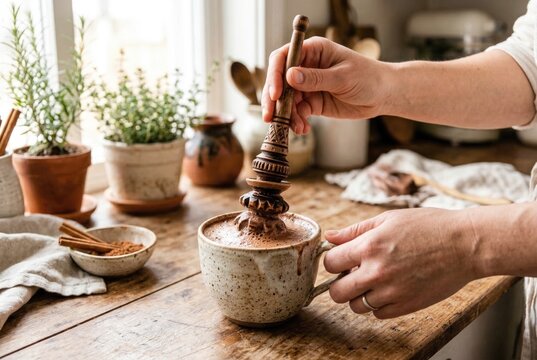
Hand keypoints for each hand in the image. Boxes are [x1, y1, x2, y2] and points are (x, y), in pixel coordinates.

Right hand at [262, 36, 389, 133]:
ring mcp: (308, 85)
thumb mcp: (342, 77)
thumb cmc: (368, 78)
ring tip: (295, 127)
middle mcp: (306, 66)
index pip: (284, 57)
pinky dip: (297, 122)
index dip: (276, 75)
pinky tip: (303, 129)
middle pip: (280, 81)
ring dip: (286, 115)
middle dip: (274, 100)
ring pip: (286, 100)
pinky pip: (297, 112)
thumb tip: (289, 76)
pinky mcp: (312, 102)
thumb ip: (316, 78)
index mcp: (313, 51)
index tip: (276, 94)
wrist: (383, 96)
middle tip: (271, 117)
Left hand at [323, 208, 478, 318]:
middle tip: (353, 275)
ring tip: (373, 281)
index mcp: (369, 247)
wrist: (465, 244)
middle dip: (339, 283)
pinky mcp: (407, 306)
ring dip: (359, 295)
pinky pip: (378, 314)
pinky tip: (389, 289)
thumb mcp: (388, 219)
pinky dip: (378, 305)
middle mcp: (376, 272)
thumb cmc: (428, 226)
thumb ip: (355, 230)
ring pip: (356, 306)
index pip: (330, 263)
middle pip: (336, 292)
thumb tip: (329, 237)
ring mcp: (392, 292)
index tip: (342, 260)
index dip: (333, 262)